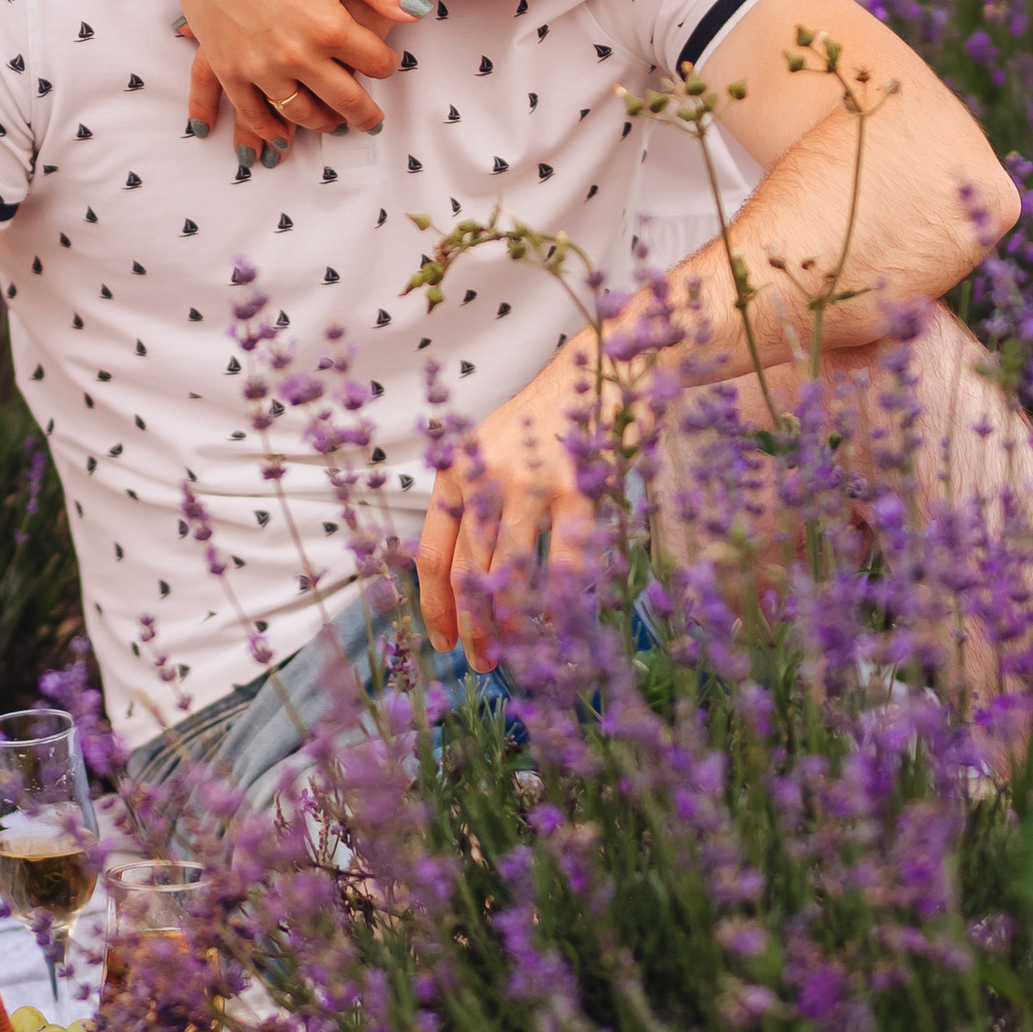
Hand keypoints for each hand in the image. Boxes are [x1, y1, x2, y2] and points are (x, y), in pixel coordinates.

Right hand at [167, 0, 414, 152]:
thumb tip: (418, 12)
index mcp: (329, 24)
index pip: (375, 63)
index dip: (386, 65)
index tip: (385, 63)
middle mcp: (297, 54)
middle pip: (345, 100)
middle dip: (364, 114)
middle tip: (372, 121)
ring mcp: (260, 66)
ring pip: (302, 114)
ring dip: (322, 124)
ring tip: (334, 125)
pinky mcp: (228, 69)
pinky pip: (253, 112)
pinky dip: (270, 129)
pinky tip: (283, 136)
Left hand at [416, 346, 606, 662]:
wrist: (601, 369)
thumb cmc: (546, 420)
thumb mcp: (492, 449)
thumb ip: (475, 500)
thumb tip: (466, 577)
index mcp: (456, 472)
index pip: (431, 554)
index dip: (434, 606)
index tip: (442, 642)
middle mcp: (484, 478)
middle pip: (467, 572)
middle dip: (472, 628)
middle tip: (482, 663)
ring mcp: (530, 482)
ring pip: (509, 574)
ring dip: (510, 624)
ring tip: (517, 654)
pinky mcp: (576, 486)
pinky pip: (564, 560)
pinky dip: (562, 600)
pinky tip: (562, 624)